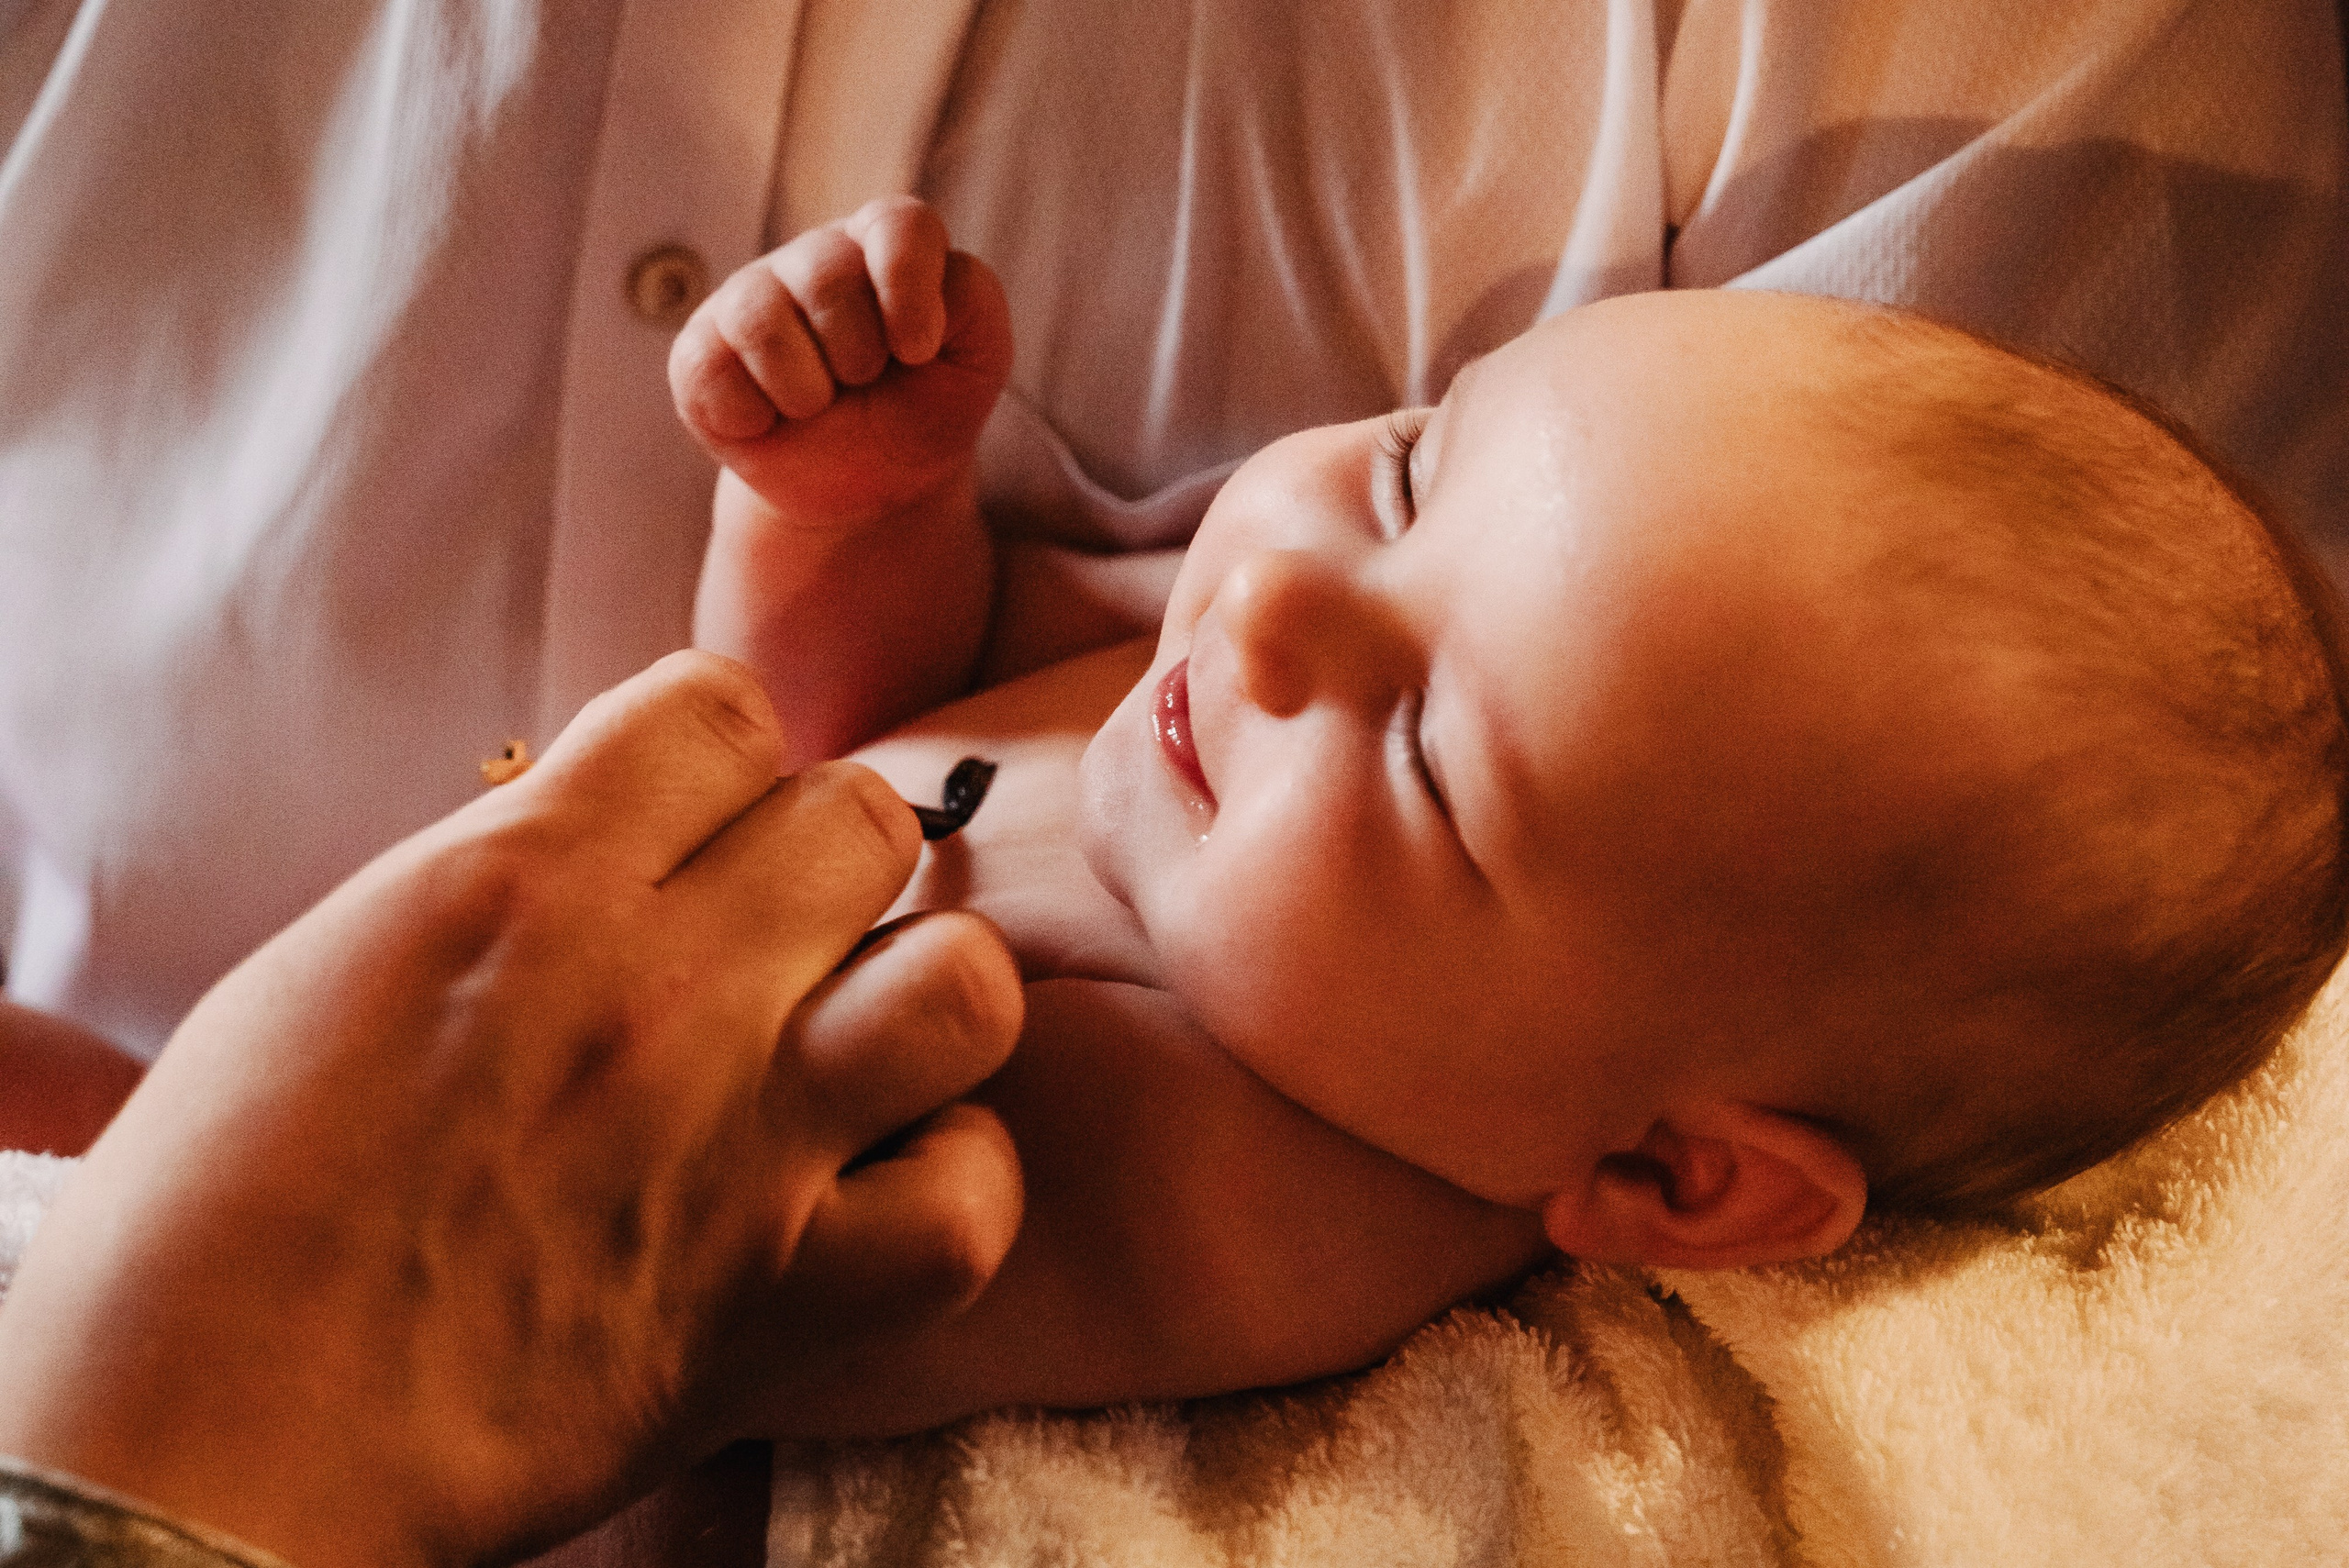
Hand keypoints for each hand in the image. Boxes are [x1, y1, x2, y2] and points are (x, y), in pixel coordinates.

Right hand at [0, 651, 1024, 1567]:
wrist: (201, 1453)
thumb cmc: (219, 1220)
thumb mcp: (332, 970)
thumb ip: (506, 877)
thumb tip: (623, 828)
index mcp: (519, 884)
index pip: (723, 707)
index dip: (721, 762)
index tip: (694, 825)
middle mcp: (654, 987)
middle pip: (863, 821)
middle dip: (824, 868)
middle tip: (769, 945)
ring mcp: (742, 1141)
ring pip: (963, 984)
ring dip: (916, 1009)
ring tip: (849, 1057)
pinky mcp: (788, 1297)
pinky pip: (973, 1195)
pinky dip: (944, 1191)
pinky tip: (870, 1199)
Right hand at [669, 196, 1013, 526]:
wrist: (870, 489)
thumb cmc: (924, 408)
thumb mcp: (977, 360)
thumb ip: (974, 300)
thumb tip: (916, 293)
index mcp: (885, 245)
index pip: (898, 225)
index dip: (909, 286)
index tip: (918, 351)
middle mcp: (814, 257)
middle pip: (826, 275)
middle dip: (859, 356)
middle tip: (866, 383)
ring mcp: (750, 298)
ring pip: (760, 318)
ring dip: (806, 389)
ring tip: (821, 404)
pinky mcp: (701, 349)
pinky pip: (708, 370)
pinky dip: (752, 416)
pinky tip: (772, 420)